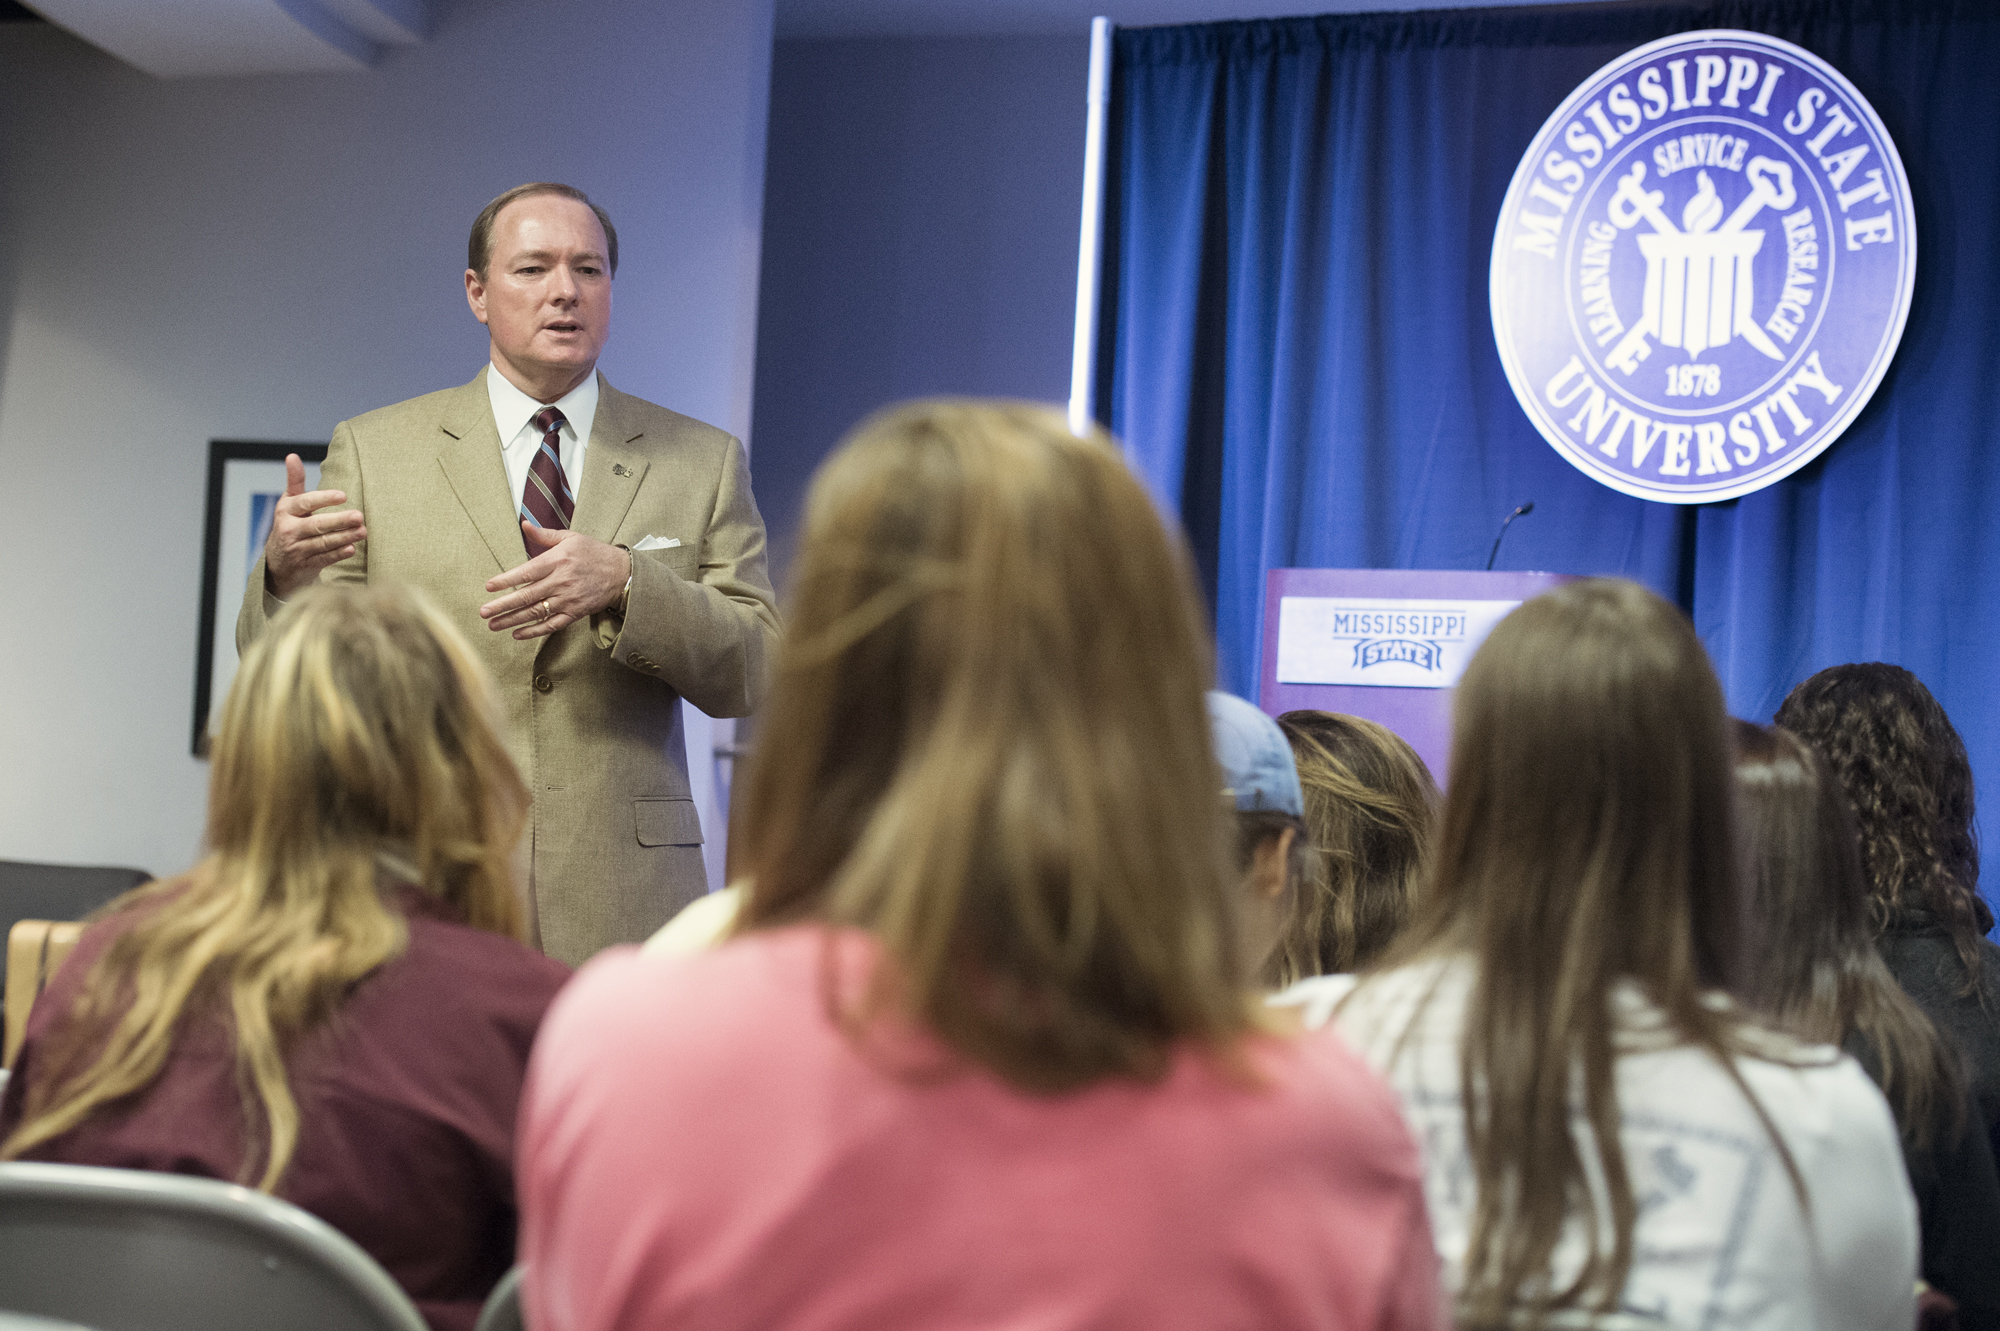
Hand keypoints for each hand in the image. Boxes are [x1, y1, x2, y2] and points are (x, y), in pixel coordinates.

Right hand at [265, 454, 364, 597]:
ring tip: (362, 531)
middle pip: (316, 524)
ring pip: (322, 542)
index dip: (323, 499)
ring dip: (344, 537)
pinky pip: (323, 559)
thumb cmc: (290, 525)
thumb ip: (295, 481)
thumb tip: (292, 456)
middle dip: (339, 521)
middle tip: (359, 516)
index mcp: (286, 510)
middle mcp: (288, 530)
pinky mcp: (305, 565)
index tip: (343, 495)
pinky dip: (338, 554)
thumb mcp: (289, 503)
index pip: (305, 503)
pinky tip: (352, 548)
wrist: (277, 564)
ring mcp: (296, 549)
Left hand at [481, 524, 629, 639]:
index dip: (506, 580)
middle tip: (484, 612)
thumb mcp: (571, 538)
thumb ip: (545, 535)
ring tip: (493, 624)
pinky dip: (534, 631)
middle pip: (527, 595)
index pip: (527, 572)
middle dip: (503, 605)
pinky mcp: (575, 612)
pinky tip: (517, 633)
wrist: (622, 573)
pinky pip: (552, 625)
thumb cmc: (594, 553)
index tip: (489, 586)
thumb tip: (524, 525)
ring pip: (536, 612)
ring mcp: (568, 599)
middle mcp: (561, 581)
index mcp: (557, 561)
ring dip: (512, 620)